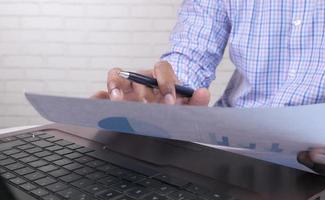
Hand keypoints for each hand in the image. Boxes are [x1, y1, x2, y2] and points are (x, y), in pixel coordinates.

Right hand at [92, 61, 209, 105]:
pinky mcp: (114, 96)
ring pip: (116, 76)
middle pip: (137, 74)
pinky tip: (97, 106)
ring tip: (118, 101)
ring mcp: (127, 86)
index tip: (171, 100)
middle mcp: (142, 78)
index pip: (162, 69)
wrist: (164, 105)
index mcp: (160, 75)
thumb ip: (197, 100)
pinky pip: (102, 93)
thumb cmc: (175, 102)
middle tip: (143, 102)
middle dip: (139, 88)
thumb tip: (203, 92)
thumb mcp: (187, 103)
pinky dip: (98, 98)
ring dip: (115, 86)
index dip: (166, 82)